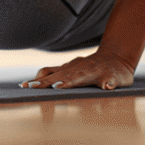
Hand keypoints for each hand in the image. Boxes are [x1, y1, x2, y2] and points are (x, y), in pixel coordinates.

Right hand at [18, 52, 134, 90]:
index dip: (65, 83)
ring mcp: (70, 66)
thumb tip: (108, 85)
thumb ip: (113, 81)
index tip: (55, 87)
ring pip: (51, 71)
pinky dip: (41, 76)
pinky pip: (51, 70)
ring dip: (38, 79)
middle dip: (43, 82)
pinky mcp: (67, 66)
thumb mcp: (120, 78)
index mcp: (88, 72)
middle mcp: (76, 67)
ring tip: (24, 86)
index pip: (74, 79)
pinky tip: (32, 82)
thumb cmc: (118, 72)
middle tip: (29, 88)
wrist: (116, 56)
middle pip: (57, 75)